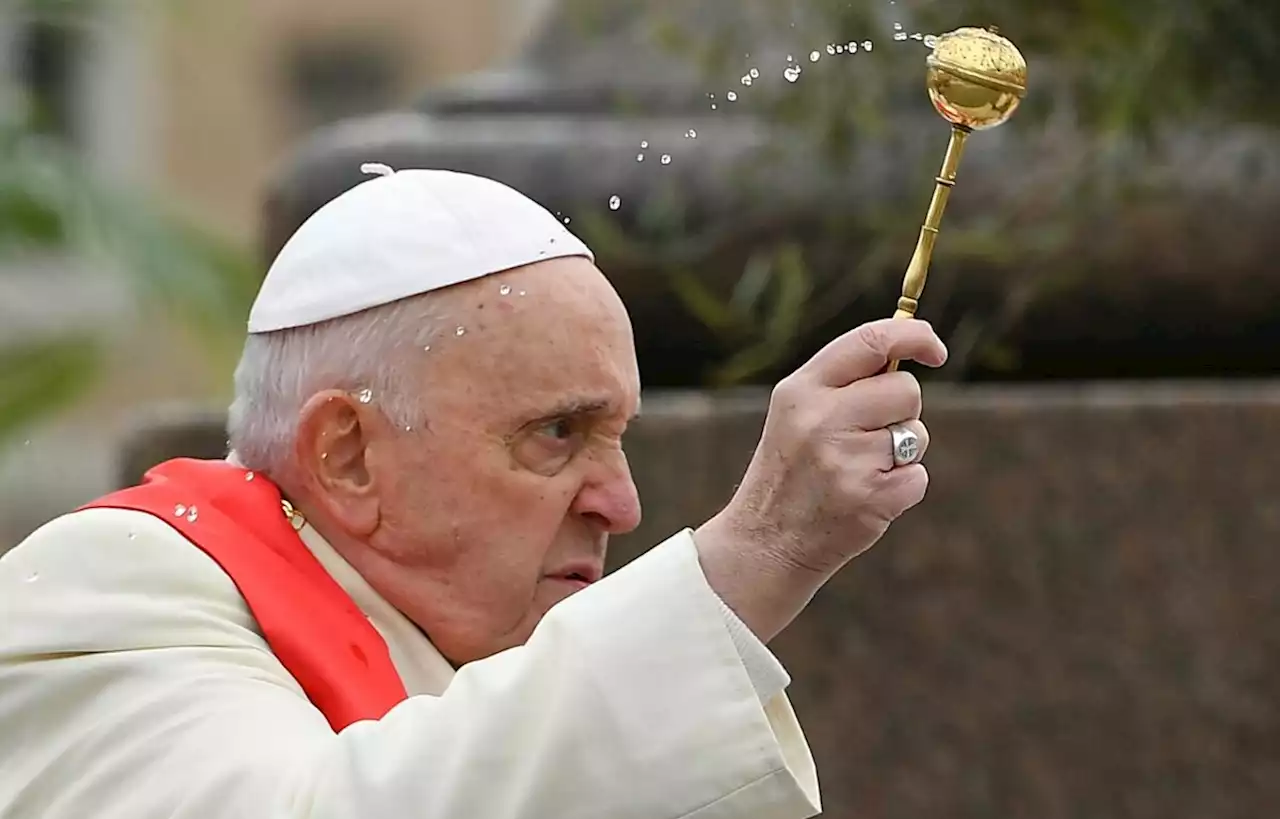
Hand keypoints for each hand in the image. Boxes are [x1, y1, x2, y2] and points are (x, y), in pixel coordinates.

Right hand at [694, 318, 947, 640]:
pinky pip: (919, 476)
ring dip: (901, 453)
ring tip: (859, 470)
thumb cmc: (791, 469)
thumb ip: (843, 382)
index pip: (871, 340)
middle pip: (906, 389)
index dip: (915, 336)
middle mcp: (821, 419)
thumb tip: (909, 348)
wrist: (765, 542)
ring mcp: (846, 460)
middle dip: (901, 411)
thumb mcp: (796, 413)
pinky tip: (865, 497)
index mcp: (800, 390)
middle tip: (867, 436)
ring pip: (916, 435)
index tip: (935, 349)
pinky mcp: (871, 498)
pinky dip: (902, 488)